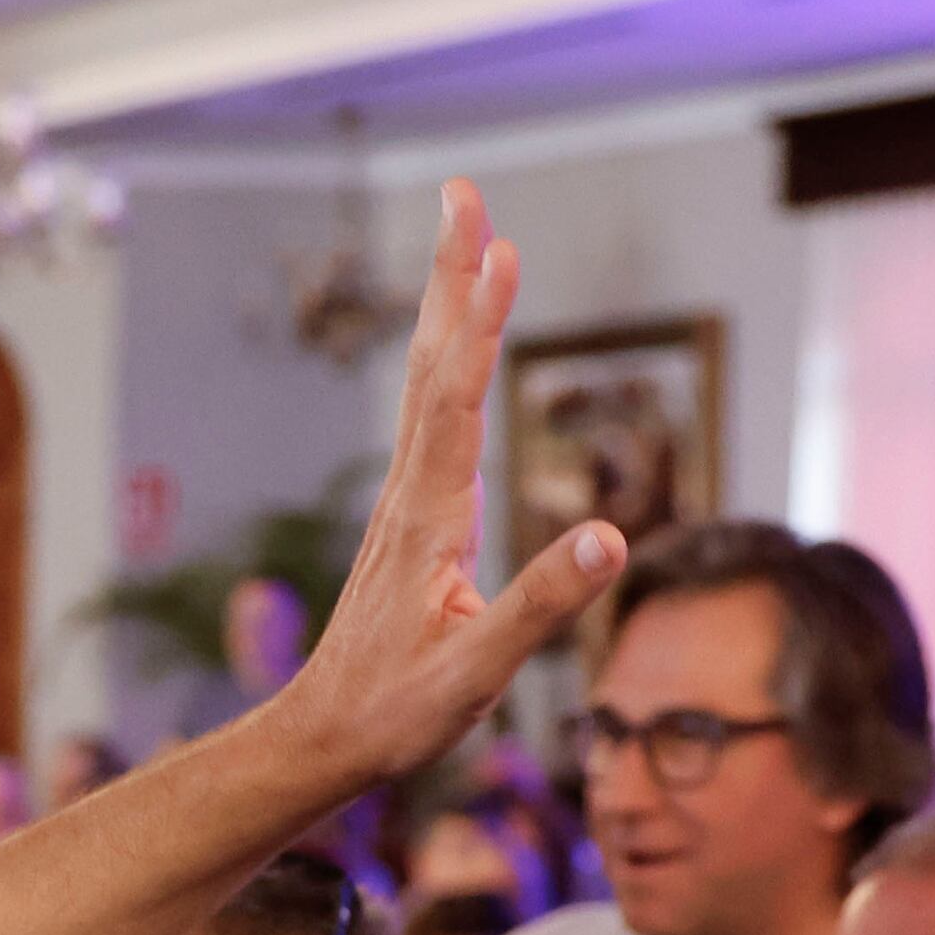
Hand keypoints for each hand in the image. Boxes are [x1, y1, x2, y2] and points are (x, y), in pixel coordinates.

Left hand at [279, 180, 631, 791]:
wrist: (326, 740)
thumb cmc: (396, 714)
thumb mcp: (477, 671)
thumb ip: (541, 605)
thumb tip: (608, 537)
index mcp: (429, 516)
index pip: (457, 398)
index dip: (480, 322)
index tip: (498, 249)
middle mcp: (413, 492)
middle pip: (435, 364)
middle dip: (454, 277)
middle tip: (465, 194)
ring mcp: (410, 500)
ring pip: (431, 382)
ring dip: (452, 306)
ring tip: (472, 237)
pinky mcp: (414, 517)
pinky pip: (436, 415)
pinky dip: (453, 361)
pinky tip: (462, 343)